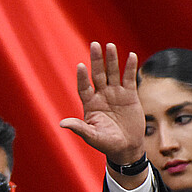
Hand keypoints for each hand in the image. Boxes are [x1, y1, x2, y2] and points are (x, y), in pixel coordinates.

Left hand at [60, 42, 144, 166]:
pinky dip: (129, 67)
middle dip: (96, 60)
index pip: (84, 87)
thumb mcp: (92, 136)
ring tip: (109, 45)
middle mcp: (101, 96)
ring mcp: (115, 94)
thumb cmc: (106, 143)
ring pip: (113, 73)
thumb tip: (62, 123)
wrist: (126, 147)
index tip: (80, 65)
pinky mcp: (129, 95)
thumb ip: (79, 128)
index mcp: (90, 104)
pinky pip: (129, 78)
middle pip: (97, 74)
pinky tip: (130, 55)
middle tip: (94, 44)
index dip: (82, 77)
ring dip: (111, 60)